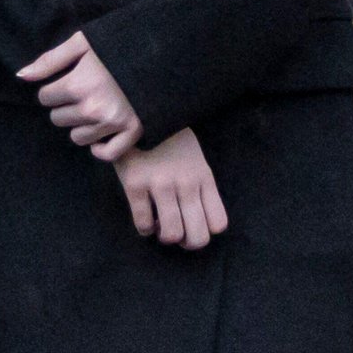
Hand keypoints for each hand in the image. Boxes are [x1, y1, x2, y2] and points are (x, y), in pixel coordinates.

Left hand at [18, 31, 142, 160]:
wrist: (158, 53)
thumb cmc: (115, 45)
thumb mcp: (81, 43)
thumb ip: (49, 61)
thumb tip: (21, 76)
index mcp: (77, 84)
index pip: (45, 98)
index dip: (53, 89)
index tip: (67, 80)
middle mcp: (92, 108)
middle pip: (58, 119)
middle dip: (65, 106)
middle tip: (82, 91)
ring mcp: (112, 124)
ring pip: (77, 137)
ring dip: (80, 124)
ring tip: (95, 105)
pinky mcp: (132, 133)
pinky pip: (105, 154)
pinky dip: (100, 146)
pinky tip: (101, 131)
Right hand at [112, 128, 228, 248]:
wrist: (139, 110)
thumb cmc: (168, 136)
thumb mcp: (193, 156)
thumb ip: (197, 183)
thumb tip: (193, 215)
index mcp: (203, 176)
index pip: (218, 224)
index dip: (205, 230)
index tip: (192, 223)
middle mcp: (186, 183)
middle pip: (198, 237)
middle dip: (186, 242)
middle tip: (176, 231)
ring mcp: (160, 184)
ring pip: (171, 234)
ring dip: (164, 236)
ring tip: (158, 224)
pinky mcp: (135, 184)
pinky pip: (143, 223)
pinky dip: (143, 227)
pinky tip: (143, 215)